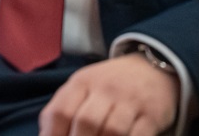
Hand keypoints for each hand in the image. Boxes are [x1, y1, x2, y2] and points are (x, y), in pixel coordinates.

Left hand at [39, 54, 178, 135]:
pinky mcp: (152, 115)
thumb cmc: (107, 85)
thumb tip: (45, 135)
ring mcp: (130, 102)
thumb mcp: (81, 87)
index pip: (61, 111)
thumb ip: (62, 109)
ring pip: (113, 130)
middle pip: (86, 122)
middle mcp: (105, 90)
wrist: (150, 69)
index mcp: (81, 82)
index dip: (53, 134)